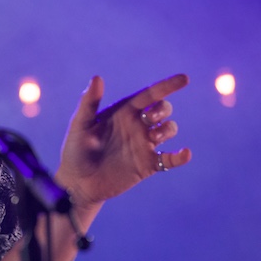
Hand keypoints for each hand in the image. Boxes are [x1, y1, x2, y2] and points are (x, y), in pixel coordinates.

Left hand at [56, 74, 191, 209]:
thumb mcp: (80, 125)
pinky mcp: (147, 165)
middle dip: (163, 109)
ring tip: (153, 137)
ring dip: (167, 129)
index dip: (167, 86)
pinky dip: (180, 156)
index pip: (148, 95)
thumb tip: (96, 77)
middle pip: (162, 110)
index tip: (184, 79)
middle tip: (149, 118)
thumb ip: (89, 102)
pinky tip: (185, 154)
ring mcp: (143, 145)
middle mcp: (136, 126)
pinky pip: (170, 159)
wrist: (78, 183)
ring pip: (168, 130)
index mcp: (123, 113)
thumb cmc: (75, 151)